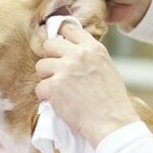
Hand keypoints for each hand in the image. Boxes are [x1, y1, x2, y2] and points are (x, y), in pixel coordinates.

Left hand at [35, 23, 140, 147]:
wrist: (112, 123)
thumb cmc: (112, 101)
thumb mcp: (107, 68)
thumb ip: (89, 57)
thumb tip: (71, 53)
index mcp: (93, 48)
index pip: (69, 29)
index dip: (61, 37)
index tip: (58, 47)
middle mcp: (78, 55)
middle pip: (49, 44)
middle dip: (50, 58)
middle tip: (56, 73)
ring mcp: (64, 69)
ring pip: (41, 66)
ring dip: (47, 79)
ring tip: (59, 91)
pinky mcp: (53, 87)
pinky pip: (39, 88)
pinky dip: (46, 98)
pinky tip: (59, 103)